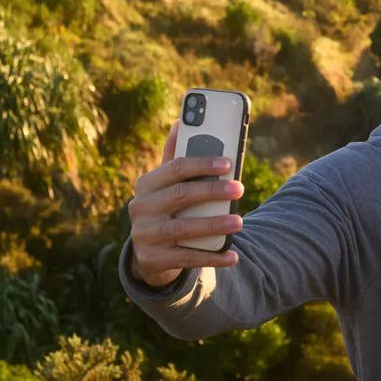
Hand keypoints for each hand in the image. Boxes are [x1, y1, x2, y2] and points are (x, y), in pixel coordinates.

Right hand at [126, 120, 244, 287]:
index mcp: (146, 184)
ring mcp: (144, 236)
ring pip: (182, 229)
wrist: (150, 252)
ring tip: (238, 223)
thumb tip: (181, 119)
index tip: (228, 164)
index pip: (174, 168)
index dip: (202, 164)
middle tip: (240, 189)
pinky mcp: (153, 260)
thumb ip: (176, 156)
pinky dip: (211, 257)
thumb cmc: (167, 207)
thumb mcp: (167, 183)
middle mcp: (140, 209)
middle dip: (212, 192)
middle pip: (180, 196)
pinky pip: (187, 259)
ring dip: (213, 225)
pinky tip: (233, 255)